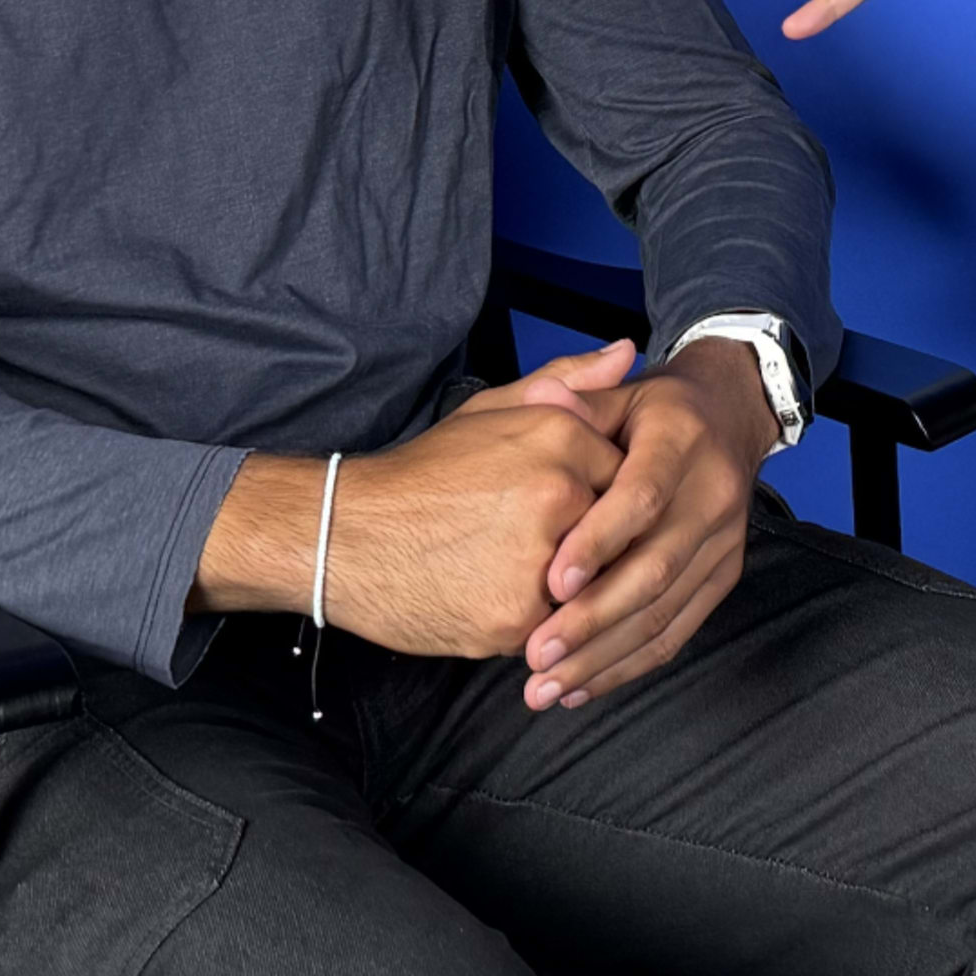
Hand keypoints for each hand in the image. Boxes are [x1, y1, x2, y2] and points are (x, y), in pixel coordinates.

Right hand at [193, 340, 636, 659]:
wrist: (345, 535)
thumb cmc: (425, 474)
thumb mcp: (491, 408)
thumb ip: (568, 379)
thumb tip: (629, 351)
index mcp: (560, 435)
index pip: (626, 475)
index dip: (596, 498)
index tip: (558, 506)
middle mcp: (559, 492)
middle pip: (615, 531)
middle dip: (585, 543)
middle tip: (527, 543)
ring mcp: (541, 558)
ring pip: (591, 583)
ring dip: (566, 586)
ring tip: (508, 568)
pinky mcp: (518, 616)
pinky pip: (558, 624)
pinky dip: (537, 619)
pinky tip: (493, 595)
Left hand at [518, 337, 782, 711]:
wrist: (729, 415)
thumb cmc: (651, 411)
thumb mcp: (616, 393)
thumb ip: (576, 402)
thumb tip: (546, 405)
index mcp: (681, 439)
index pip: (641, 498)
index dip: (598, 542)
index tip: (551, 584)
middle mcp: (714, 491)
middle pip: (655, 568)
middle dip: (592, 619)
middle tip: (535, 656)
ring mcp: (725, 539)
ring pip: (665, 611)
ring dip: (603, 656)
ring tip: (545, 687)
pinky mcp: (725, 574)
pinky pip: (679, 630)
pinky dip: (629, 665)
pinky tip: (581, 686)